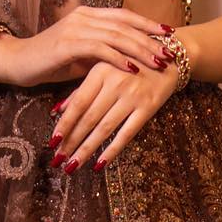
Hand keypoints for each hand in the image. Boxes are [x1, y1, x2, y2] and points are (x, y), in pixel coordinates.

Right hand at [0, 3, 173, 88]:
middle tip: (169, 52)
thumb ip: (102, 53)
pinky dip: (118, 58)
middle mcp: (84, 16)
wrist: (17, 63)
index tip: (169, 34)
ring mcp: (75, 28)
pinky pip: (100, 48)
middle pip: (125, 24)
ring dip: (139, 49)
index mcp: (88, 15)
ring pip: (116, 35)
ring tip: (157, 61)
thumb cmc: (50, 61)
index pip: (124, 16)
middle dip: (150, 39)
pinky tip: (132, 68)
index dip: (147, 24)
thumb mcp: (81, 56)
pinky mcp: (67, 43)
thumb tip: (129, 60)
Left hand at [48, 50, 179, 171]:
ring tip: (72, 165)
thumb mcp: (104, 66)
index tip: (51, 142)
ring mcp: (133, 97)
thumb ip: (82, 88)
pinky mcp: (149, 108)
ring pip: (105, 129)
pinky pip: (127, 133)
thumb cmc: (130, 62)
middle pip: (89, 118)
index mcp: (101, 71)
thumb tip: (57, 110)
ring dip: (87, 149)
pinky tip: (99, 164)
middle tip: (57, 160)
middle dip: (71, 141)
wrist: (170, 56)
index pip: (78, 103)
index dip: (64, 124)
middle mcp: (116, 84)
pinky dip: (113, 150)